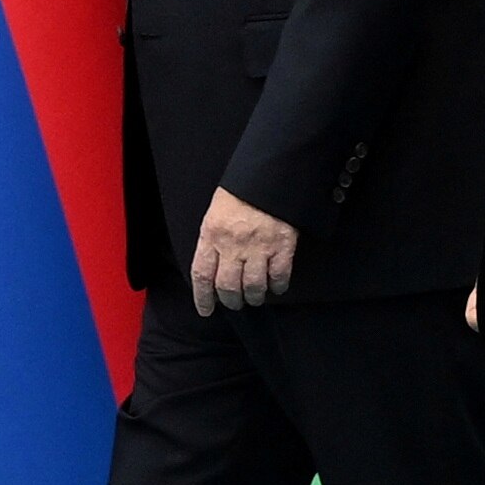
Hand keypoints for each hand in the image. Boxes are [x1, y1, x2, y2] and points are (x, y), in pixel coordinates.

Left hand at [191, 188, 298, 313]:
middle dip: (231, 301)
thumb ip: (211, 240)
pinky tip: (276, 287)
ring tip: (254, 297)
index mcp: (211, 234)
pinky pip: (280, 276)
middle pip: (228, 286)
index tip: (206, 309)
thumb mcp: (215, 213)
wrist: (270, 174)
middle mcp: (233, 244)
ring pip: (253, 286)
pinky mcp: (283, 245)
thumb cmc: (240, 193)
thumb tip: (211, 269)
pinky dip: (278, 286)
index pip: (201, 275)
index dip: (202, 297)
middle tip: (234, 303)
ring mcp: (259, 246)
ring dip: (254, 297)